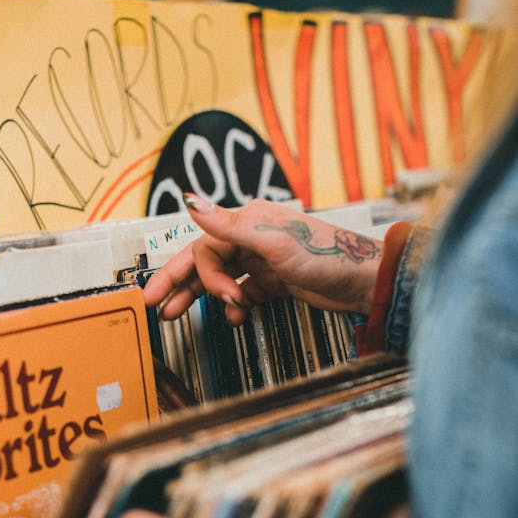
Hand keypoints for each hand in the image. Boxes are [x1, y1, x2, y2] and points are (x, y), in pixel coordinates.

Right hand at [143, 195, 382, 326]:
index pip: (205, 247)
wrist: (364, 280)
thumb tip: (190, 201)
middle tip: (153, 303)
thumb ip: (228, 225)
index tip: (210, 298)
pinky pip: (242, 291)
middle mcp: (251, 237)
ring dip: (202, 296)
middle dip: (179, 283)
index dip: (197, 275)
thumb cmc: (325, 255)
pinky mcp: (274, 280)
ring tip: (178, 315)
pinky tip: (234, 316)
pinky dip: (234, 305)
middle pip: (205, 260)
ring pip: (220, 277)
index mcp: (248, 222)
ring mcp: (262, 260)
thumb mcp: (273, 241)